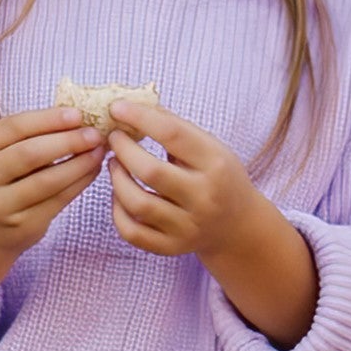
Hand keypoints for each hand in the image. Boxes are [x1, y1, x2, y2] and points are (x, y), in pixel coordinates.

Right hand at [0, 106, 104, 260]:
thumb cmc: (5, 176)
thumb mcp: (5, 151)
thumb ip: (33, 134)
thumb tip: (80, 117)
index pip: (15, 126)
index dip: (49, 119)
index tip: (78, 114)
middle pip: (30, 153)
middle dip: (67, 141)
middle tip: (95, 135)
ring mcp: (0, 204)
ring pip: (47, 180)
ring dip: (79, 164)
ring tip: (98, 152)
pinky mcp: (22, 225)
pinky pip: (57, 200)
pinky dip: (79, 183)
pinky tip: (92, 171)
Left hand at [104, 100, 259, 262]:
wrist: (236, 225)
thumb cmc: (216, 175)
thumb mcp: (209, 147)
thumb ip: (175, 127)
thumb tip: (134, 103)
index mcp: (216, 165)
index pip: (173, 134)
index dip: (140, 118)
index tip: (117, 107)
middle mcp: (204, 198)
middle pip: (151, 171)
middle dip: (123, 150)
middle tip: (113, 138)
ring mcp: (188, 227)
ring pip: (138, 204)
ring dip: (116, 179)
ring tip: (114, 164)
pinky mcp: (171, 247)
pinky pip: (132, 232)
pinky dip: (117, 212)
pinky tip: (118, 195)